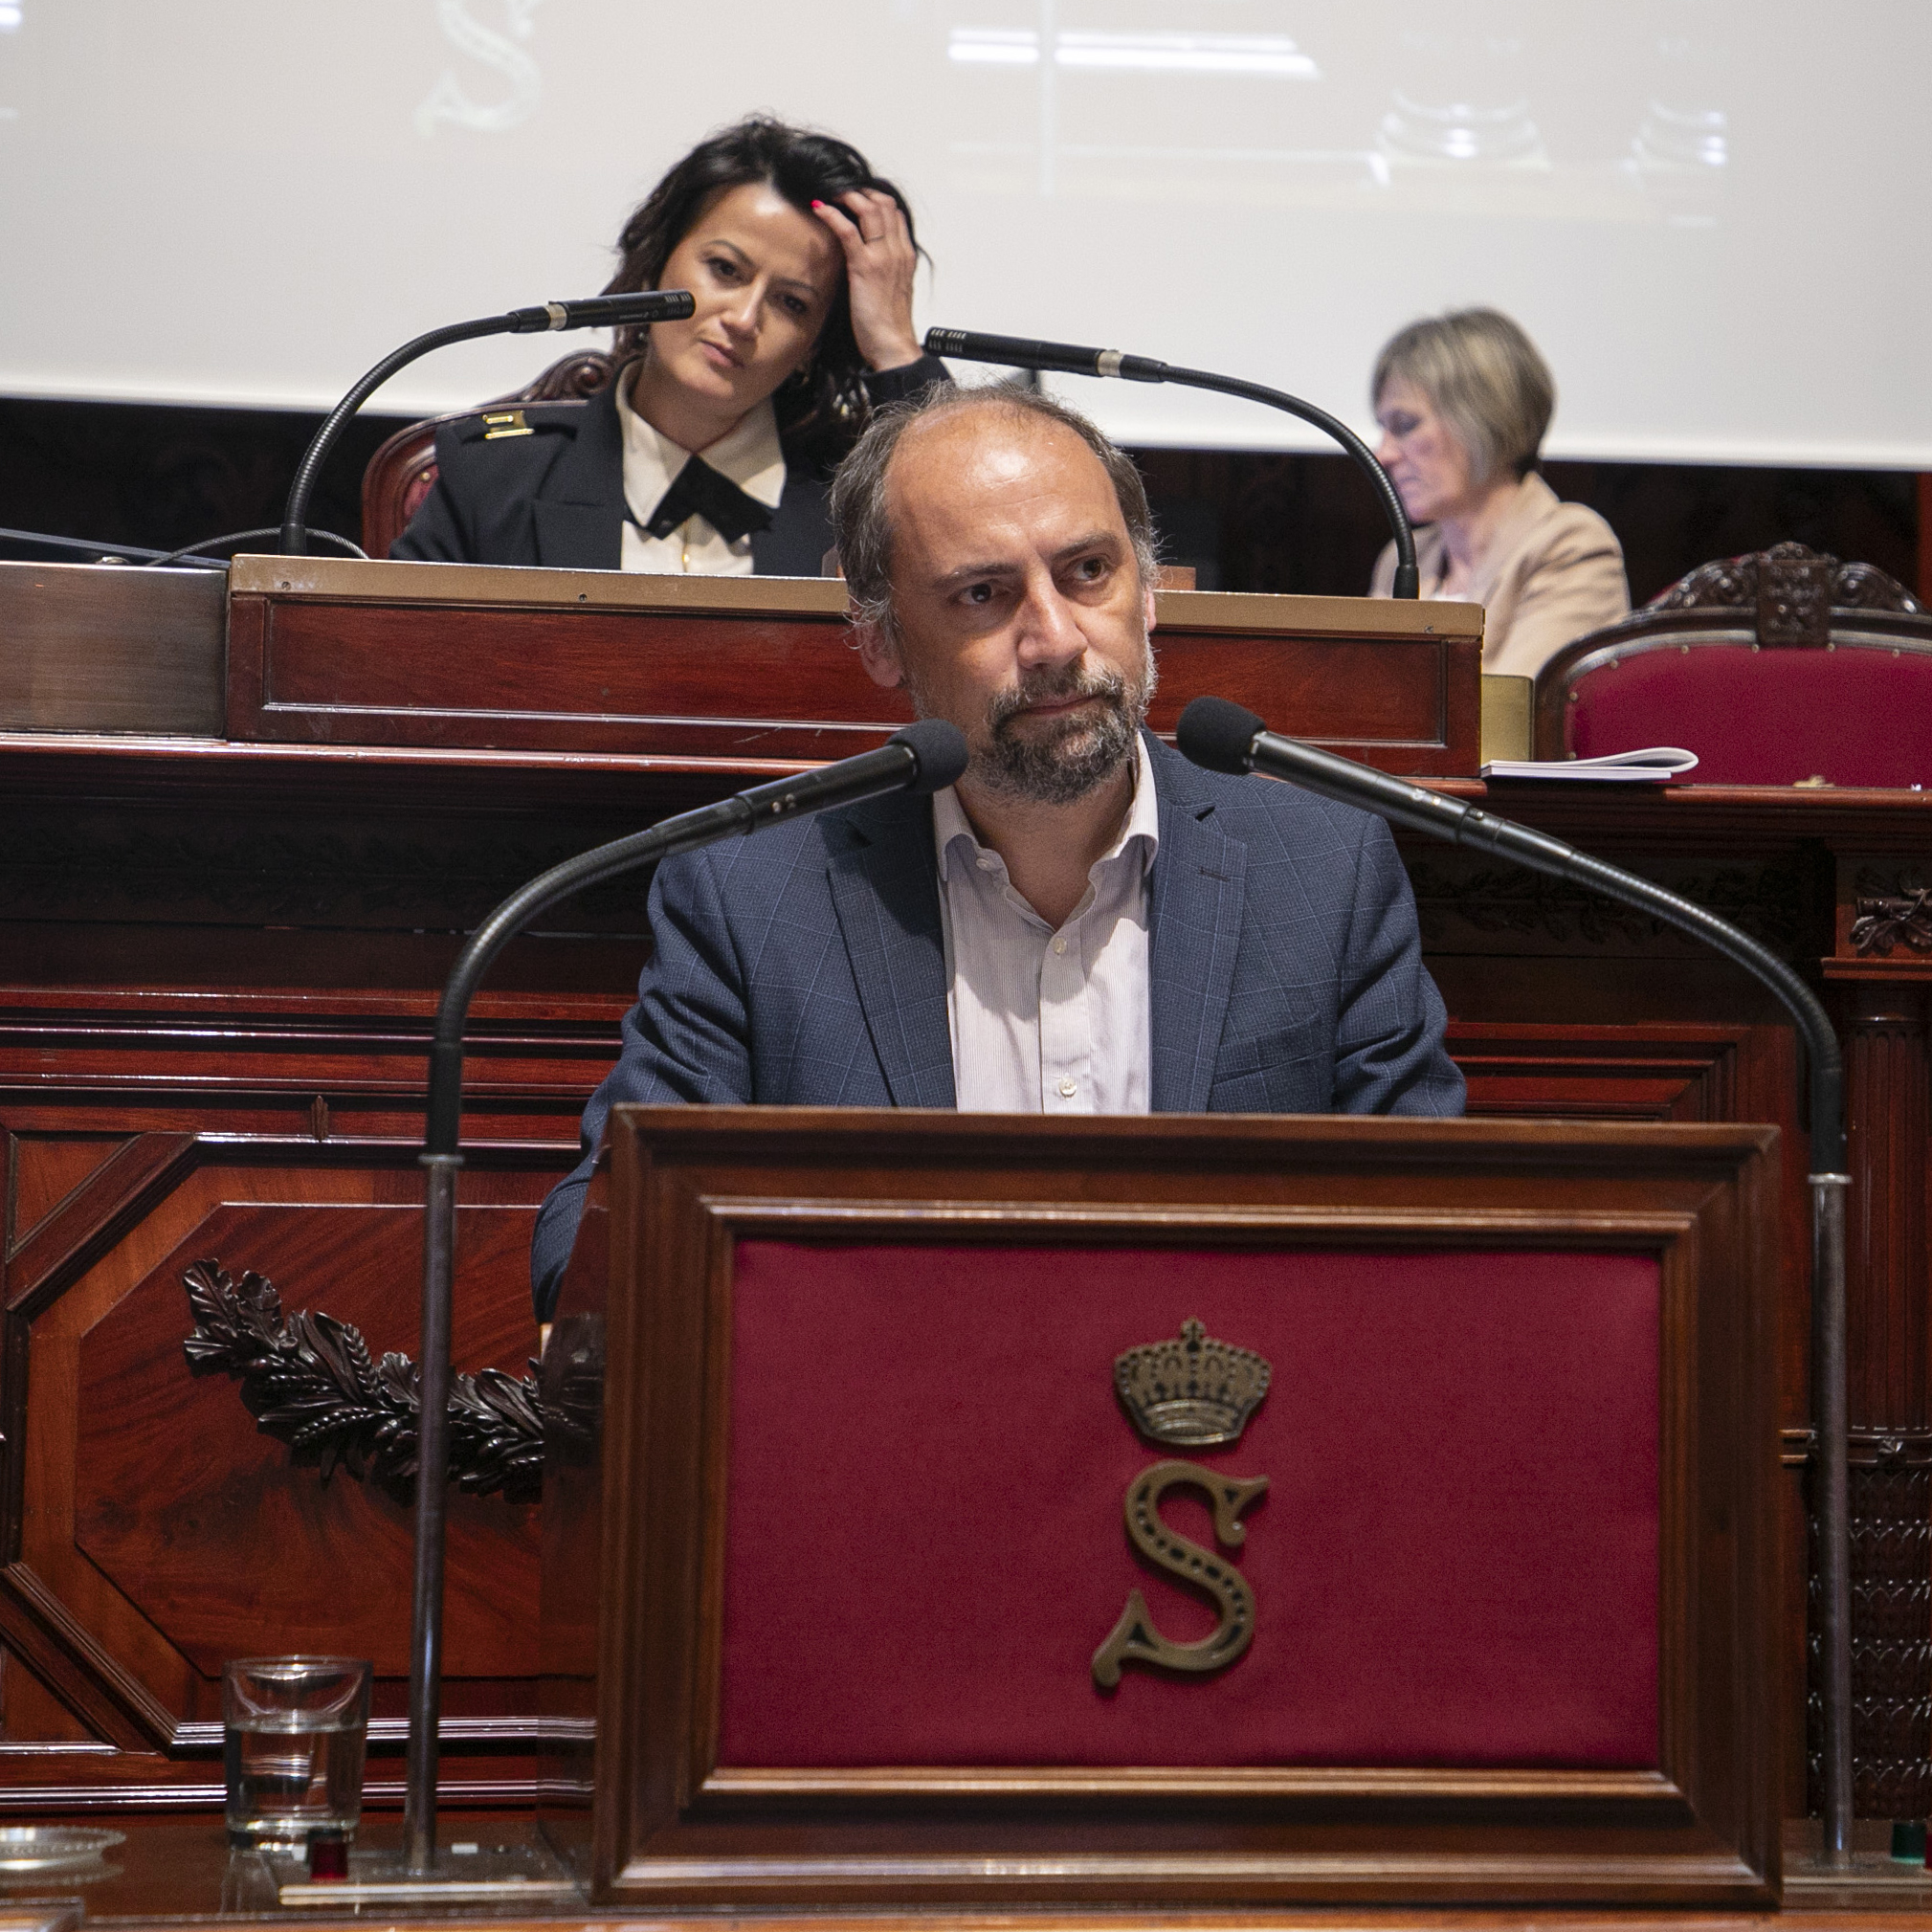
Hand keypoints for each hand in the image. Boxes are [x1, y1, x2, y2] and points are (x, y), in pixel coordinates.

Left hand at [812, 189, 920, 372]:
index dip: (874, 199)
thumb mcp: (892, 290)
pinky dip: (832, 214)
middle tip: (838, 191)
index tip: (854, 197)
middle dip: (860, 191)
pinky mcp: (865, 267)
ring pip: (869, 209)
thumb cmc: (888, 325)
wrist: (892, 345)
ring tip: (828, 194)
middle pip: (883, 203)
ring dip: (846, 196)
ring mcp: (883, 257)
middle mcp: (897, 251)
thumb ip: (884, 269)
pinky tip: (819, 208)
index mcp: (905, 255)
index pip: (894, 213)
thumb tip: (864, 259)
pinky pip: (849, 230)